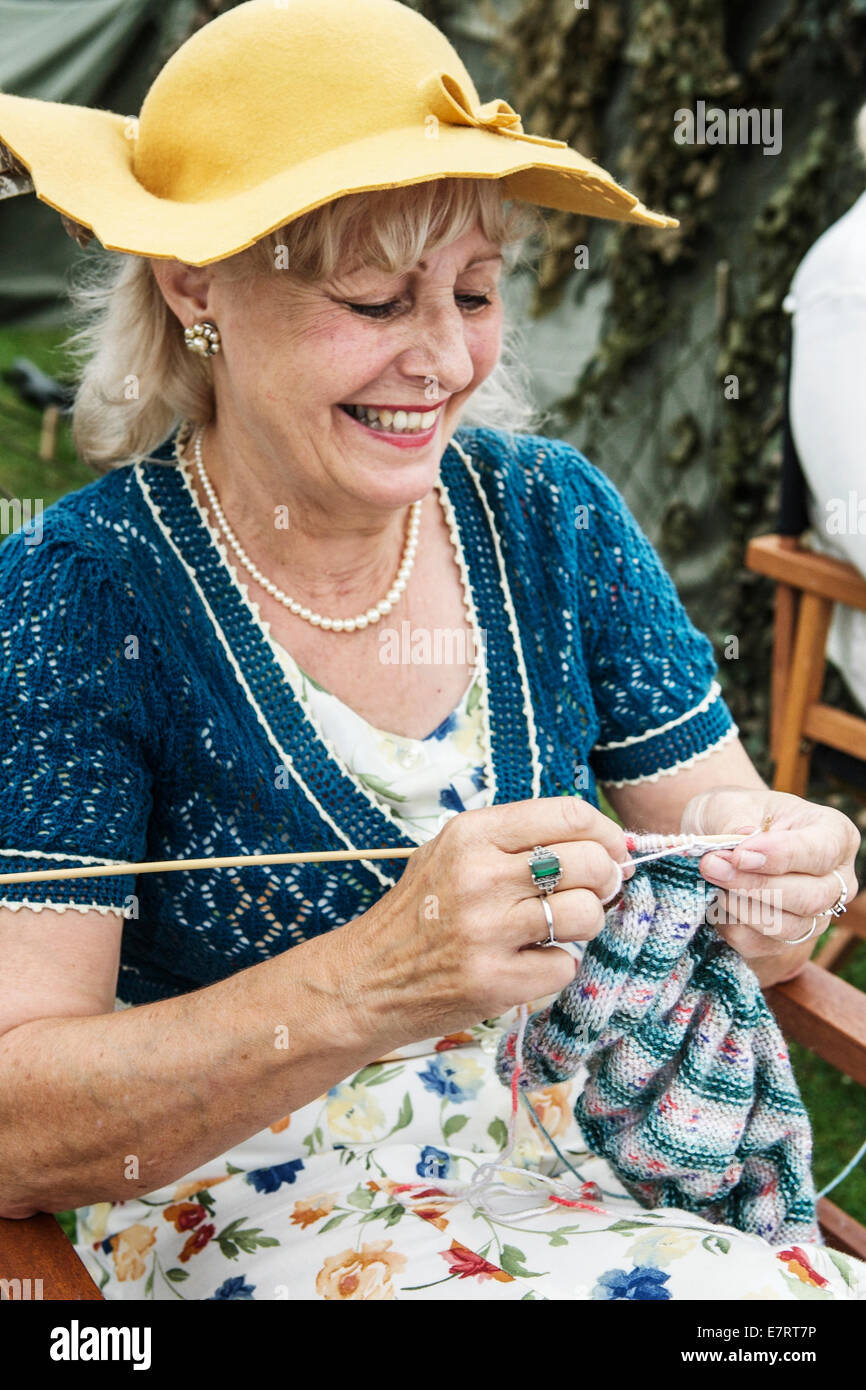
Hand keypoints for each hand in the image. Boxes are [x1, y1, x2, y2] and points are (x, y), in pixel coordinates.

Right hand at [340, 797, 634, 1048]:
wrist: (364, 979)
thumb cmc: (419, 913)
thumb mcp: (451, 853)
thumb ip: (514, 842)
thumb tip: (600, 841)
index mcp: (472, 834)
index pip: (568, 814)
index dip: (605, 833)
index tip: (612, 850)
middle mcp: (479, 876)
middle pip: (589, 863)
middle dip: (605, 879)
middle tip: (593, 892)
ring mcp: (487, 931)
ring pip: (586, 915)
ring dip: (585, 925)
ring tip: (557, 928)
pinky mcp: (495, 981)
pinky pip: (565, 966)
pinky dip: (554, 967)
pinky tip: (526, 964)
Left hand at [681, 785, 859, 976]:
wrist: (720, 839)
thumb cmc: (735, 814)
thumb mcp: (732, 804)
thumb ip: (736, 825)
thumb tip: (740, 850)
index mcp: (834, 834)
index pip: (821, 852)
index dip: (781, 856)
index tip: (739, 854)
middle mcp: (835, 880)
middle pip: (810, 898)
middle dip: (756, 886)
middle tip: (711, 866)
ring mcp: (816, 914)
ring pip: (788, 928)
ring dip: (742, 907)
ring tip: (712, 880)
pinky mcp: (787, 940)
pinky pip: (761, 945)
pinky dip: (731, 926)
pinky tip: (716, 901)